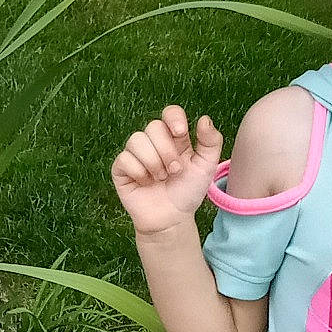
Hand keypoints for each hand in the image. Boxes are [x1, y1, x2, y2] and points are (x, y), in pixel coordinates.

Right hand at [111, 107, 224, 238]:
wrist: (171, 219)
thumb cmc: (188, 192)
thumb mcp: (206, 167)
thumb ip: (211, 142)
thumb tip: (203, 118)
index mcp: (174, 138)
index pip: (170, 113)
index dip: (173, 118)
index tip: (180, 132)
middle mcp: (153, 142)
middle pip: (153, 126)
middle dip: (166, 150)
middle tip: (175, 171)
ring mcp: (135, 154)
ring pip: (136, 140)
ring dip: (153, 162)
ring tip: (161, 178)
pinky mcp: (121, 168)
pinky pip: (124, 158)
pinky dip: (138, 172)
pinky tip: (145, 183)